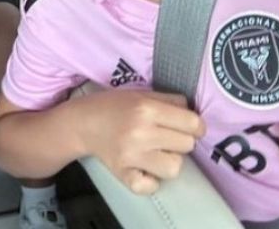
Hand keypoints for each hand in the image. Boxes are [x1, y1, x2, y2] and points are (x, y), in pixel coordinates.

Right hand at [79, 89, 204, 194]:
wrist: (82, 122)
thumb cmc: (114, 105)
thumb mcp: (141, 94)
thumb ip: (169, 100)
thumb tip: (195, 115)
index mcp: (146, 108)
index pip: (192, 123)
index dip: (196, 125)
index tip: (189, 126)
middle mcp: (141, 132)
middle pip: (187, 145)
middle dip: (180, 140)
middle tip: (166, 136)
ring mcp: (132, 156)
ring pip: (175, 168)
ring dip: (170, 160)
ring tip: (157, 151)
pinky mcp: (124, 175)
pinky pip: (152, 186)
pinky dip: (152, 180)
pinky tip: (145, 167)